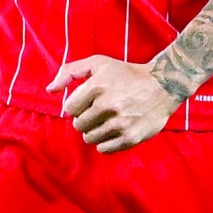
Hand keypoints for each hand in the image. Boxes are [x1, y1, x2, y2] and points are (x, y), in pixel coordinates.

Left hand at [47, 55, 181, 153]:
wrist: (162, 86)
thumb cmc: (125, 73)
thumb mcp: (97, 63)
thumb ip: (70, 72)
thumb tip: (50, 90)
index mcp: (97, 86)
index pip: (69, 108)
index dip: (77, 105)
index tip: (88, 100)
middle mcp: (108, 105)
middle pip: (78, 124)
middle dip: (85, 118)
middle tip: (99, 110)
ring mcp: (120, 123)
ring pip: (89, 138)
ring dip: (94, 130)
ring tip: (106, 119)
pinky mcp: (130, 138)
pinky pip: (104, 149)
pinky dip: (105, 141)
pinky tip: (114, 129)